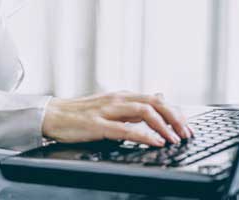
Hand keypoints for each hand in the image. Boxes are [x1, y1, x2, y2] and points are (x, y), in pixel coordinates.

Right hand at [42, 91, 193, 146]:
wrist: (52, 115)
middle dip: (175, 117)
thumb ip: (129, 108)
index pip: (155, 99)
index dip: (174, 112)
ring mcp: (107, 111)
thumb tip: (154, 105)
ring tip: (175, 139)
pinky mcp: (98, 125)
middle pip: (154, 102)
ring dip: (164, 126)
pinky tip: (155, 142)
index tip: (187, 126)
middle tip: (187, 133)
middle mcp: (117, 99)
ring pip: (143, 112)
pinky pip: (126, 129)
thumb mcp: (108, 107)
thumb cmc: (78, 114)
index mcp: (121, 96)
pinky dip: (144, 135)